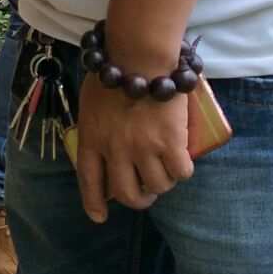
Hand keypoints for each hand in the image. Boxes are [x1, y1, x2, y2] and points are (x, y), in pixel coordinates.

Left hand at [75, 73, 193, 222]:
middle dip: (139, 199)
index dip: (93, 203)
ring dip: (163, 184)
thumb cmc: (112, 70)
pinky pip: (181, 172)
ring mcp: (143, 149)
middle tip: (147, 193)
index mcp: (91, 139)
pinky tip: (183, 162)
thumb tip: (104, 143)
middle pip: (127, 193)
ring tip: (166, 172)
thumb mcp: (91, 102)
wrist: (138, 56)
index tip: (99, 217)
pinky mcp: (170, 143)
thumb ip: (96, 126)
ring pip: (157, 186)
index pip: (90, 181)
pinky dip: (183, 171)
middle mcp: (115, 150)